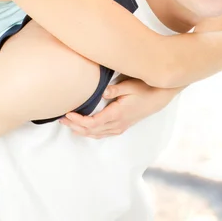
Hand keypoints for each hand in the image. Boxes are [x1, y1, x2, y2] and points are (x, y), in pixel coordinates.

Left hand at [59, 78, 180, 138]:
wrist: (159, 97)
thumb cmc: (145, 89)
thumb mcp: (130, 86)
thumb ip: (115, 89)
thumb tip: (101, 92)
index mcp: (117, 114)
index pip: (93, 123)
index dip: (78, 120)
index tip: (68, 113)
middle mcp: (117, 124)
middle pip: (91, 131)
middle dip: (75, 125)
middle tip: (62, 119)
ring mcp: (120, 127)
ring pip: (96, 134)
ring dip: (81, 130)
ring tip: (69, 124)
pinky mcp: (122, 126)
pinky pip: (103, 134)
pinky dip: (91, 133)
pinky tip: (85, 129)